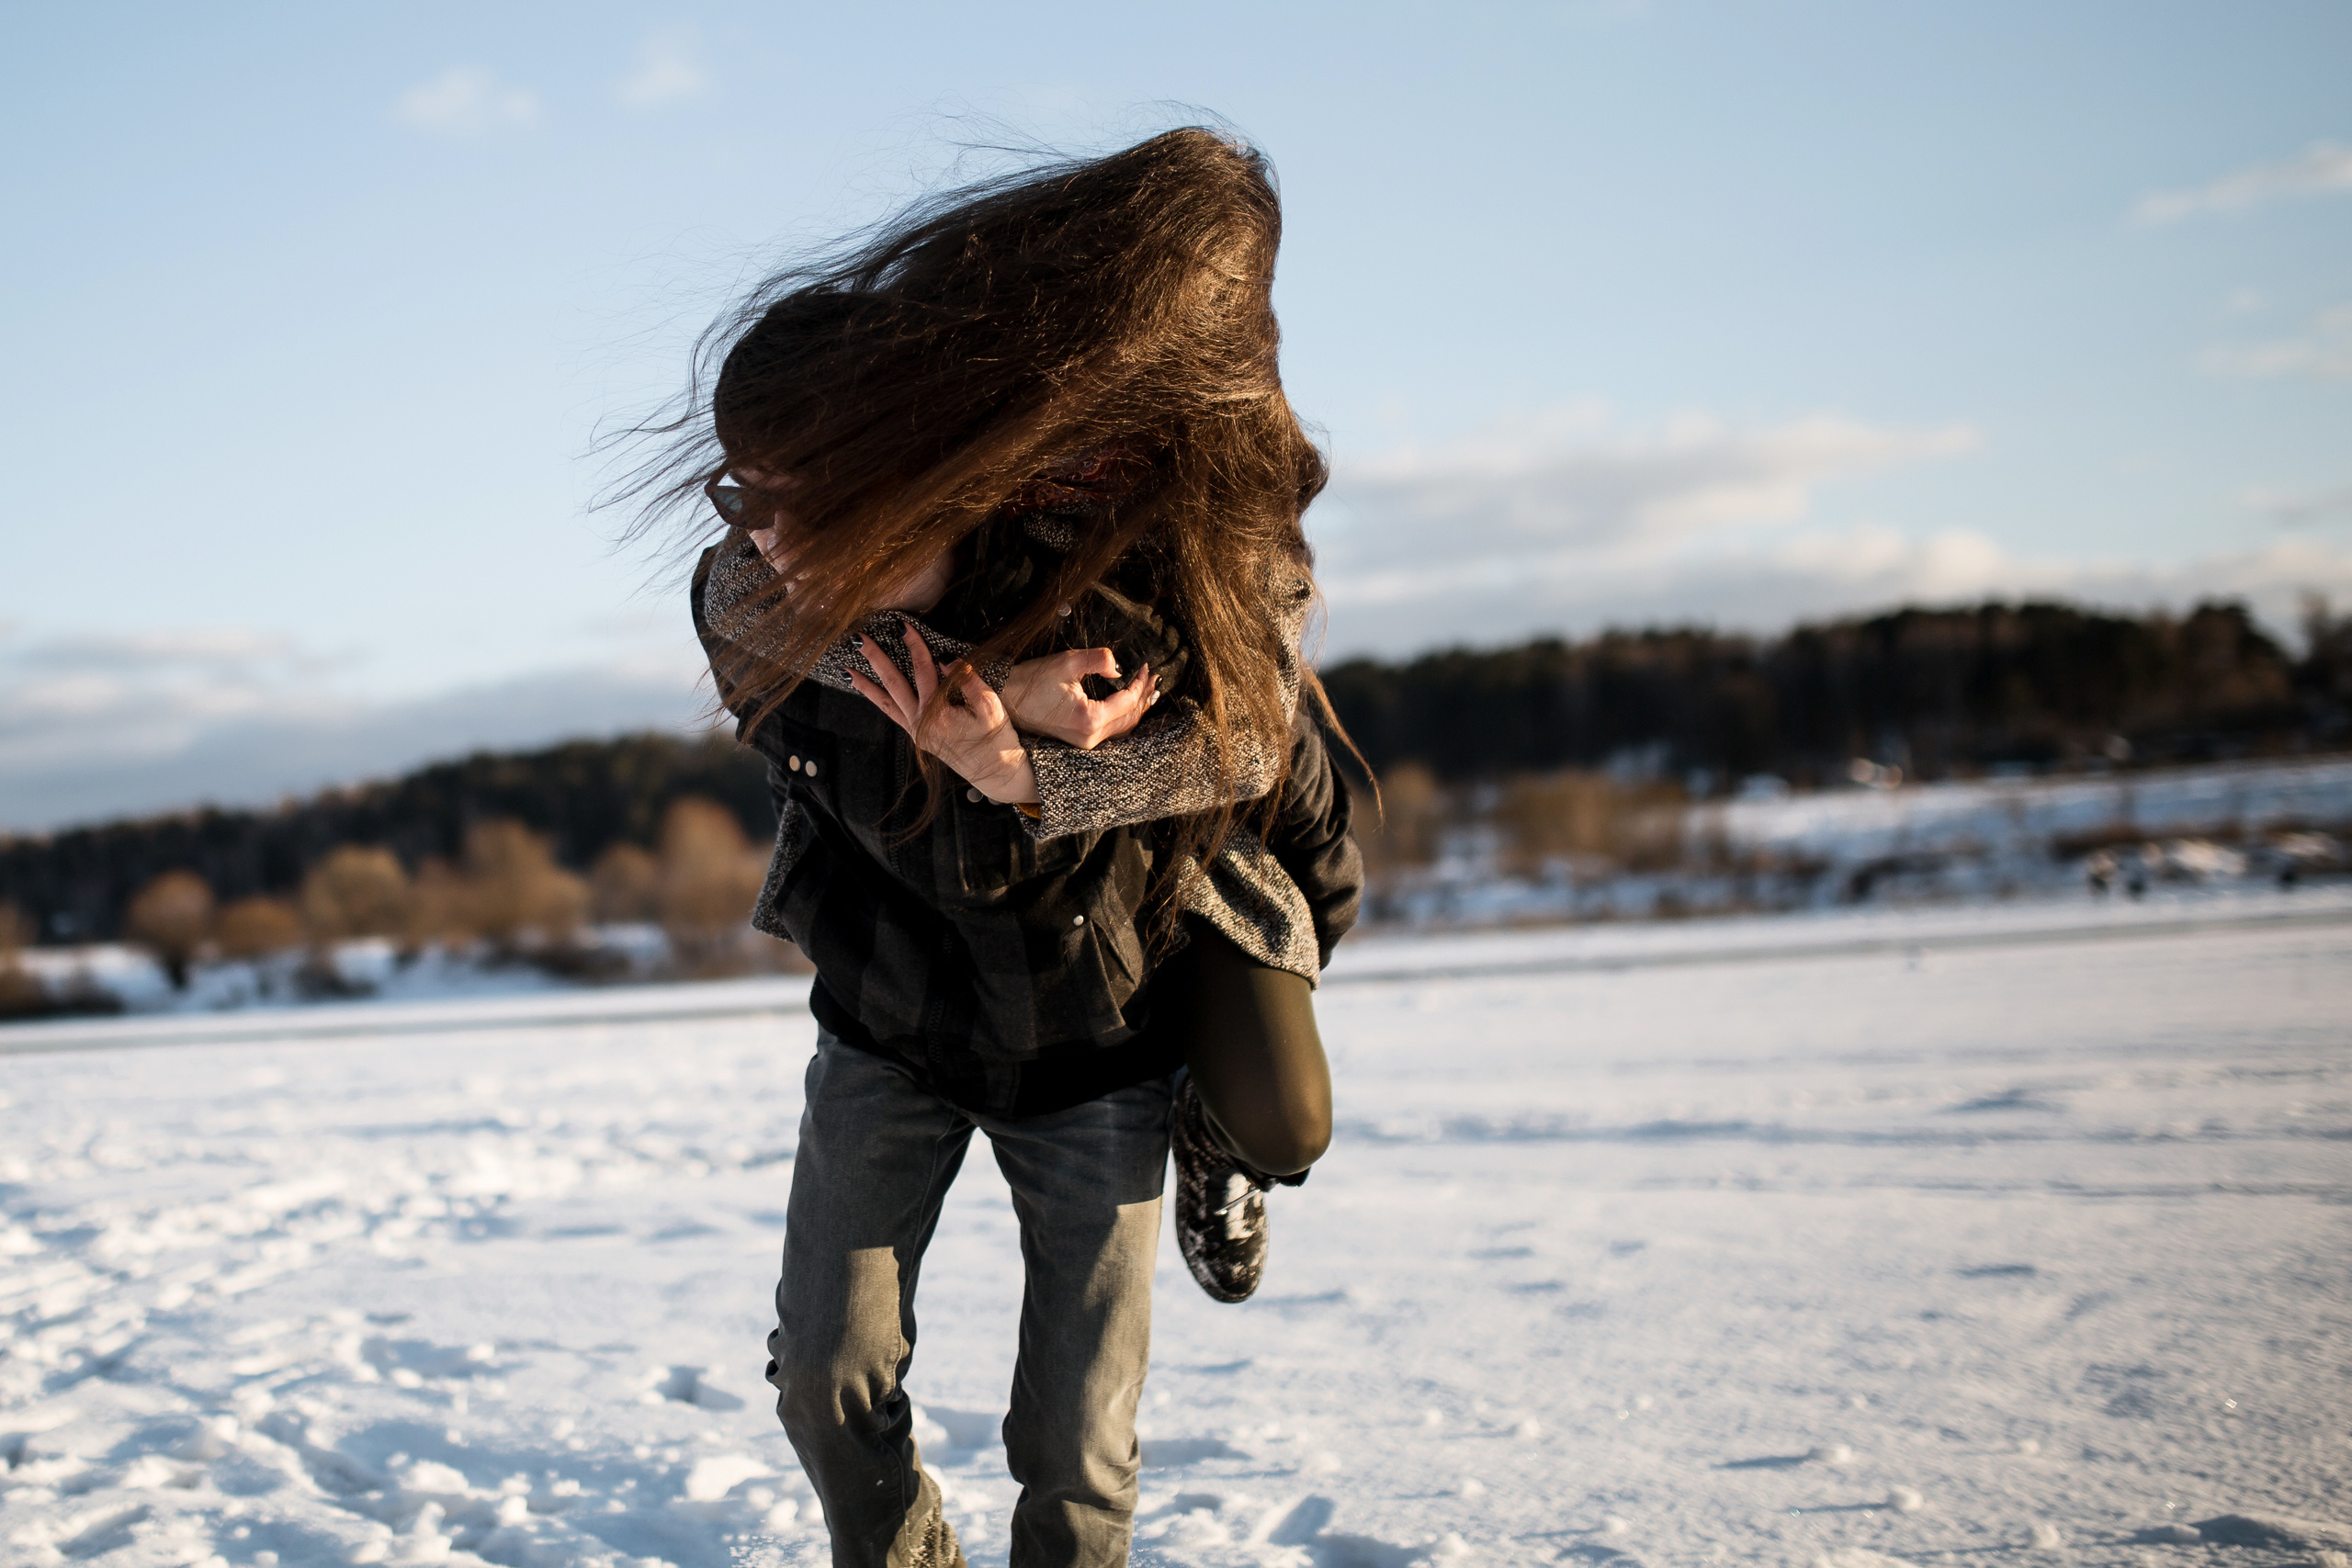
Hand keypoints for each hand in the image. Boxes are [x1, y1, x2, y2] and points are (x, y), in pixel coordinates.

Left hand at [849, 620, 1038, 803]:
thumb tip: (946, 659)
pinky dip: (878, 700)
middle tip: (858, 638)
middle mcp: (921, 724)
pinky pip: (893, 714)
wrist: (997, 772)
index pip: (923, 671)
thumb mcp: (990, 706)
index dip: (914, 646)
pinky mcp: (918, 737)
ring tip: (845, 669)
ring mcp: (917, 732)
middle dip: (875, 659)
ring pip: (886, 703)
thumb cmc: (997, 738)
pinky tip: (868, 689)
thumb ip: (968, 680)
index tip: (903, 626)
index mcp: (938, 714)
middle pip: (894, 684)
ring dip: (865, 685)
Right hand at [1001, 649, 1158, 748]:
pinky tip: (1127, 707)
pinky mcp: (1077, 741)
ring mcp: (1083, 743)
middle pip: (1129, 719)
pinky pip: (1109, 731)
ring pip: (1121, 728)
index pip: (1127, 701)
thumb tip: (1118, 668)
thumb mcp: (1067, 662)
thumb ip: (1099, 659)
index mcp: (1090, 719)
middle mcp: (1089, 737)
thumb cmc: (1031, 681)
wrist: (1005, 700)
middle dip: (1144, 697)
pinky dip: (1121, 718)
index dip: (1139, 683)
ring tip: (1147, 692)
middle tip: (1153, 679)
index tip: (1145, 668)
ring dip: (1135, 709)